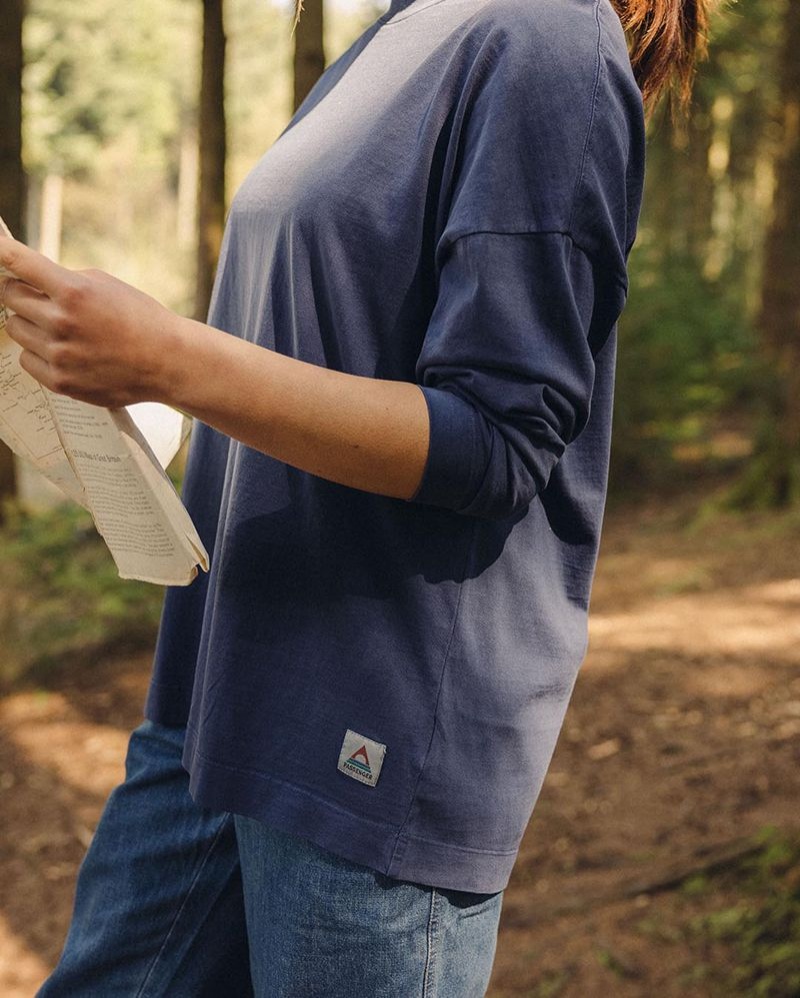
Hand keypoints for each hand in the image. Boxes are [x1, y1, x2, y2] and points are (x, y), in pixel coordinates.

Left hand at [0, 235, 182, 407]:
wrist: (167, 362)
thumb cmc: (140, 318)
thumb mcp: (104, 285)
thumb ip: (64, 280)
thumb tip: (28, 280)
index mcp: (73, 291)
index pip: (18, 263)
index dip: (0, 252)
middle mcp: (61, 323)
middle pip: (10, 297)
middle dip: (22, 292)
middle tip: (40, 296)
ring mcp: (59, 355)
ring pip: (15, 329)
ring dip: (30, 323)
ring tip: (60, 328)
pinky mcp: (60, 381)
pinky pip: (26, 360)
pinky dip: (38, 352)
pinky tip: (64, 350)